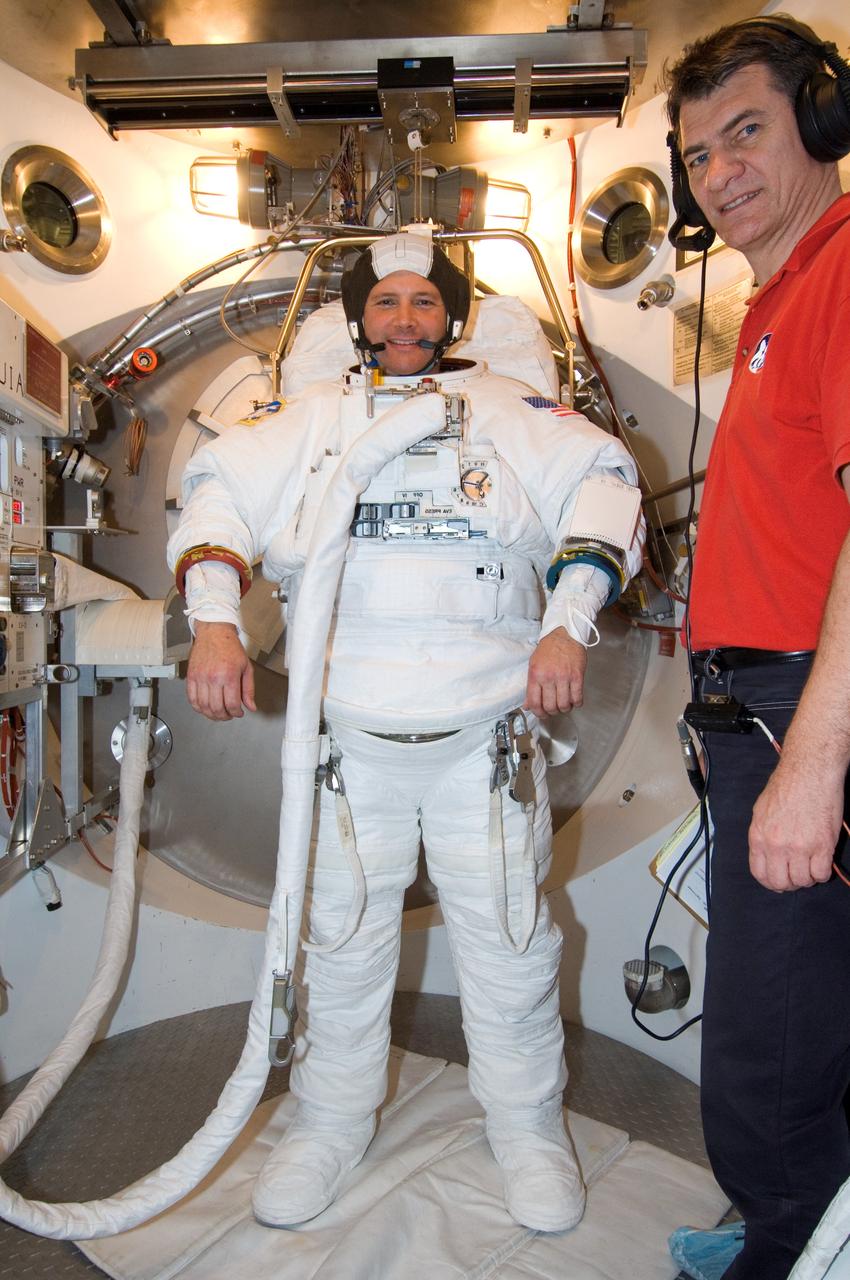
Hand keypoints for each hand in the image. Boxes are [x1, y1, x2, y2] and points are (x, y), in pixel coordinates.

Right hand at [186, 621, 256, 720]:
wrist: (214, 632)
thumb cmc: (230, 647)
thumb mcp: (246, 667)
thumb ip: (248, 689)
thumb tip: (251, 706)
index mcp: (229, 675)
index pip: (232, 704)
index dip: (236, 713)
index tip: (238, 713)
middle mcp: (213, 678)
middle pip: (216, 708)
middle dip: (224, 716)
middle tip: (228, 715)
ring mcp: (200, 677)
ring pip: (203, 706)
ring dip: (211, 715)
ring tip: (217, 713)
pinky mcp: (191, 676)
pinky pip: (191, 699)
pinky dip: (198, 707)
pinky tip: (204, 707)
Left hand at [524, 627, 586, 716]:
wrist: (565, 634)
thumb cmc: (549, 648)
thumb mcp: (534, 664)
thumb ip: (531, 686)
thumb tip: (527, 705)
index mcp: (536, 674)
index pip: (534, 702)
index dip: (538, 713)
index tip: (541, 714)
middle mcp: (549, 677)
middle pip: (550, 706)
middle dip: (552, 712)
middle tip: (553, 710)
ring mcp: (564, 677)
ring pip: (564, 705)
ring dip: (564, 709)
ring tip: (564, 705)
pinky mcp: (578, 676)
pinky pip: (577, 697)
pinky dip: (576, 703)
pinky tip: (574, 701)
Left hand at [748, 757, 839, 890]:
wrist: (809, 771)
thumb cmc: (787, 785)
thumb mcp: (761, 810)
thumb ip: (763, 834)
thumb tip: (766, 854)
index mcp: (759, 836)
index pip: (760, 873)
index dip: (770, 882)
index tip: (779, 882)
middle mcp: (776, 845)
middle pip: (781, 882)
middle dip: (790, 884)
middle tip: (798, 876)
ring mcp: (799, 847)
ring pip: (803, 881)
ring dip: (808, 878)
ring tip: (811, 865)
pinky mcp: (822, 845)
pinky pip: (822, 874)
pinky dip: (822, 873)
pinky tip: (822, 862)